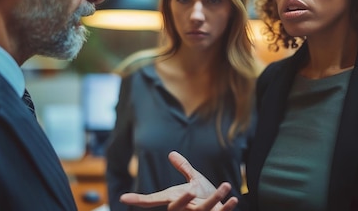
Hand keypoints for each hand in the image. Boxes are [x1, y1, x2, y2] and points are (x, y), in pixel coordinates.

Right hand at [119, 151, 238, 210]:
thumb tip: (171, 153)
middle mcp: (186, 210)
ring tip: (225, 185)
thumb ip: (184, 168)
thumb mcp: (194, 180)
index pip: (154, 201)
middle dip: (183, 201)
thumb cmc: (204, 195)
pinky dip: (228, 207)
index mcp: (176, 200)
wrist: (221, 209)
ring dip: (216, 198)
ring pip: (204, 210)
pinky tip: (234, 198)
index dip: (138, 200)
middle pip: (177, 209)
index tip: (123, 199)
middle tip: (190, 190)